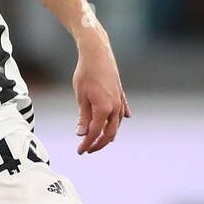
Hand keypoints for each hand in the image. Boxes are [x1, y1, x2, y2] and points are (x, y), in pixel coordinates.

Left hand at [73, 25, 129, 153]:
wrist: (97, 53)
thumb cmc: (86, 73)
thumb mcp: (81, 97)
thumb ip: (83, 117)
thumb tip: (82, 134)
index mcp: (104, 109)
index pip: (95, 133)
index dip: (87, 143)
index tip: (80, 151)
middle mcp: (115, 107)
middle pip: (109, 133)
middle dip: (99, 143)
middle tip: (88, 149)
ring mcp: (120, 100)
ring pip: (117, 123)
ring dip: (109, 134)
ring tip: (100, 139)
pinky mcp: (120, 93)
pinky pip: (122, 110)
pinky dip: (119, 118)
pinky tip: (123, 119)